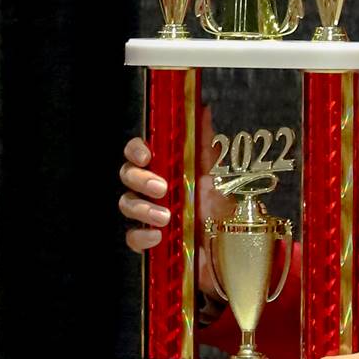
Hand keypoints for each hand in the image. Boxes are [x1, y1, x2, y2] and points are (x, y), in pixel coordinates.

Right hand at [117, 108, 233, 291]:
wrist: (232, 249)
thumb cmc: (223, 209)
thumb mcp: (220, 175)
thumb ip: (207, 145)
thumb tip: (205, 110)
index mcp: (165, 169)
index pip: (137, 152)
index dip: (135, 150)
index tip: (146, 155)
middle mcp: (152, 190)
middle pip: (127, 176)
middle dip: (140, 179)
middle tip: (162, 188)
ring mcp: (148, 216)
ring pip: (126, 204)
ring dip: (142, 208)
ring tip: (165, 217)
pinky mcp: (149, 242)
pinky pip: (132, 237)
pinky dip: (141, 236)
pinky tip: (157, 237)